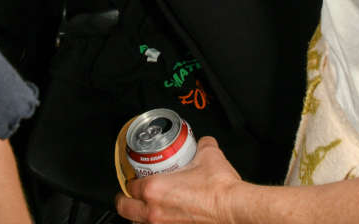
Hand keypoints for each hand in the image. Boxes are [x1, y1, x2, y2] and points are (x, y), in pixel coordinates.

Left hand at [115, 137, 241, 223]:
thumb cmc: (219, 188)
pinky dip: (157, 223)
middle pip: (124, 209)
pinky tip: (165, 218)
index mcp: (154, 189)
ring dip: (139, 216)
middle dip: (125, 201)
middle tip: (131, 196)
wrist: (234, 208)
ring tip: (147, 209)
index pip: (130, 186)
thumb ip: (202, 145)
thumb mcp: (208, 154)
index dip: (132, 180)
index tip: (137, 178)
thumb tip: (203, 142)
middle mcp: (154, 212)